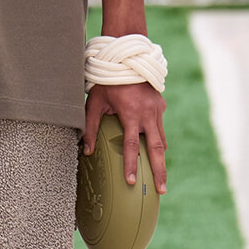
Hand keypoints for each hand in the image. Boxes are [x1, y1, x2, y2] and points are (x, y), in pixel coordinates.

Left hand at [83, 80, 166, 194]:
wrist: (127, 58)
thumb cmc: (107, 81)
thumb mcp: (95, 102)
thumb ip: (91, 127)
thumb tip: (87, 151)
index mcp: (131, 113)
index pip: (131, 145)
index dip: (131, 164)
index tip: (132, 182)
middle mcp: (148, 113)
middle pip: (156, 149)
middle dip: (160, 171)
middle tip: (162, 190)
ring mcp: (157, 110)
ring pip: (161, 140)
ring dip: (161, 159)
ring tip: (161, 178)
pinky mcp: (160, 106)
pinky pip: (160, 128)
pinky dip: (158, 141)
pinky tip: (156, 152)